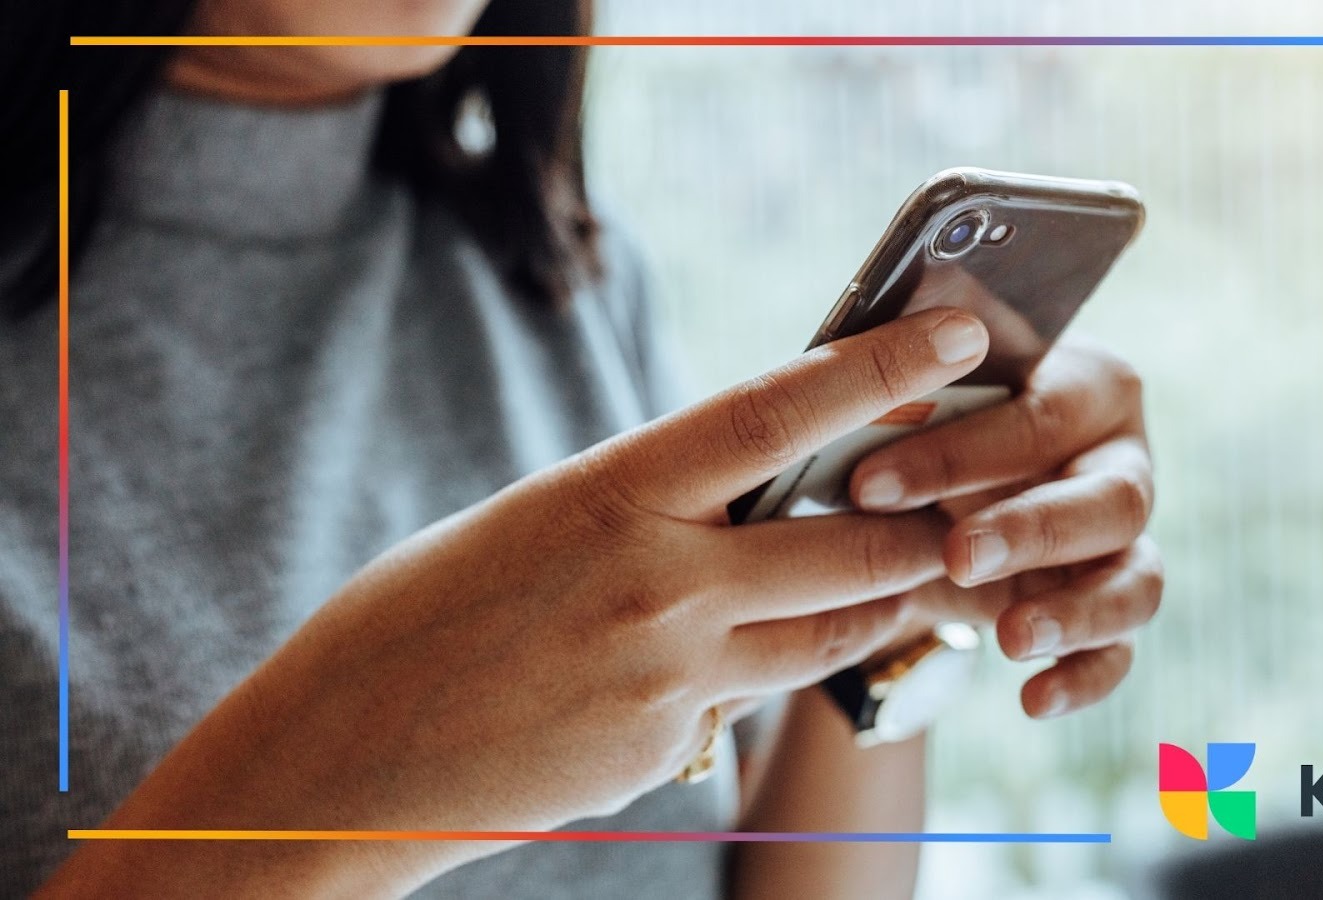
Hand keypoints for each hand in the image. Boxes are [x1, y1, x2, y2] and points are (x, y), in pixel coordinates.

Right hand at [62, 308, 991, 894]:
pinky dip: (767, 668)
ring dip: (878, 602)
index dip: (879, 368)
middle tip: (966, 499)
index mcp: (610, 494)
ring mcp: (671, 676)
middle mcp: (659, 584)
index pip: (777, 413)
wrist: (341, 761)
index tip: (952, 331)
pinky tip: (726, 658)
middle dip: (923, 524)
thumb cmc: (414, 619)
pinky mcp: (669, 748)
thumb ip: (640, 505)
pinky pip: (752, 696)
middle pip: (850, 545)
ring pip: (830, 632)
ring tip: (904, 575)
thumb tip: (729, 493)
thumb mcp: (529, 521)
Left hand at [849, 335, 1161, 719]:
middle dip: (1030, 528)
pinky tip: (1033, 700)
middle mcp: (1119, 457)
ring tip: (1010, 637)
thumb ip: (894, 387)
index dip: (963, 449)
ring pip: (1138, 576)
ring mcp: (1124, 540)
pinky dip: (1086, 674)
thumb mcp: (897, 401)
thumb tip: (849, 373)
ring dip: (1077, 608)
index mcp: (1078, 381)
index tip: (868, 482)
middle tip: (954, 555)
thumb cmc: (909, 428)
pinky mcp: (1114, 607)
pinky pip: (1123, 648)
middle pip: (1109, 496)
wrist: (920, 506)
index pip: (1042, 411)